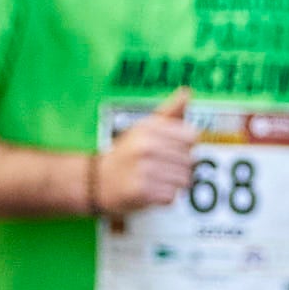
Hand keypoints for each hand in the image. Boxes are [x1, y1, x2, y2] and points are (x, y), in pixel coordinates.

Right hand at [92, 89, 198, 214]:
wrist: (97, 180)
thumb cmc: (126, 152)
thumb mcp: (144, 127)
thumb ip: (169, 112)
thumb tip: (188, 92)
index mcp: (149, 127)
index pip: (191, 137)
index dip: (185, 146)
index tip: (171, 149)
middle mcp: (146, 146)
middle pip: (189, 160)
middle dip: (180, 167)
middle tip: (161, 168)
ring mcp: (144, 169)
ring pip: (183, 180)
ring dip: (174, 184)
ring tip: (157, 180)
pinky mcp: (141, 191)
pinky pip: (172, 196)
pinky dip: (165, 197)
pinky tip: (151, 191)